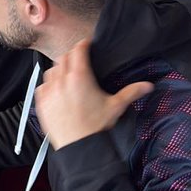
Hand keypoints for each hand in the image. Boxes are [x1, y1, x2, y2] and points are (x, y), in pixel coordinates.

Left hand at [35, 40, 153, 149]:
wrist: (78, 146)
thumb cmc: (96, 126)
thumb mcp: (116, 106)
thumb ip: (132, 92)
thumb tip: (149, 85)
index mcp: (80, 77)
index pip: (78, 50)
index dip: (83, 45)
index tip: (86, 45)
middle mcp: (62, 80)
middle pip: (64, 58)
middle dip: (72, 56)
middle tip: (79, 60)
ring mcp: (49, 90)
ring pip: (51, 70)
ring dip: (59, 69)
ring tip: (67, 75)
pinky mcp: (41, 101)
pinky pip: (42, 85)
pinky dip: (49, 84)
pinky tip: (57, 90)